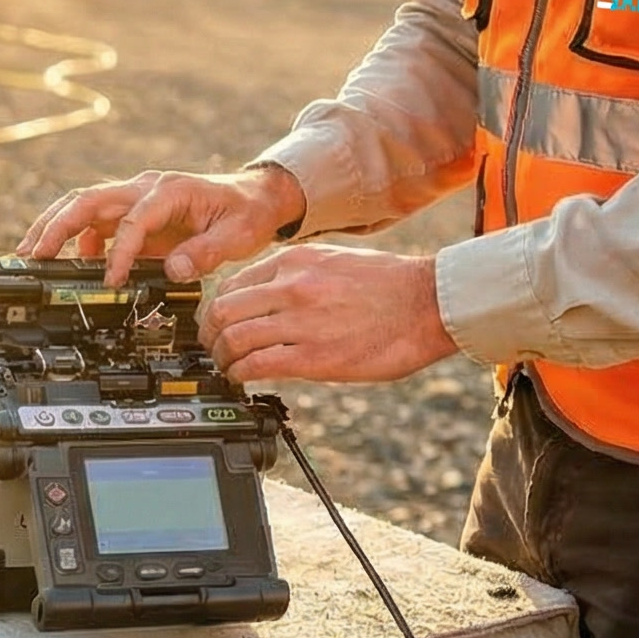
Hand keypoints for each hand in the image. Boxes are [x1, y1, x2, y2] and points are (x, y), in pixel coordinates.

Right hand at [18, 166, 307, 286]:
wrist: (254, 198)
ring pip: (82, 207)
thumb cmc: (246, 213)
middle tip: (31, 254)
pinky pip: (95, 224)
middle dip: (55, 226)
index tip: (111, 280)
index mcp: (169, 190)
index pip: (132, 219)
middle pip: (87, 200)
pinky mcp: (132, 213)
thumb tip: (173, 270)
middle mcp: (145, 188)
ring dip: (54, 229)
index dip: (118, 251)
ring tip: (31, 256)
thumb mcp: (238, 235)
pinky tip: (71, 266)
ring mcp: (135, 198)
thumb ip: (205, 253)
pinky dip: (77, 242)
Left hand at [197, 244, 457, 383]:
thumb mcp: (333, 260)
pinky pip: (257, 364)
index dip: (215, 309)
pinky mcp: (314, 356)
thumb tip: (266, 295)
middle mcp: (291, 286)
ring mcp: (301, 321)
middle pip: (222, 311)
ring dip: (222, 358)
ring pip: (234, 339)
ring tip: (225, 367)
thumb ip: (296, 274)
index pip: (230, 284)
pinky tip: (241, 378)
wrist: (430, 304)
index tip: (215, 323)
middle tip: (210, 348)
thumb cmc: (389, 285)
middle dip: (208, 334)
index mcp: (294, 260)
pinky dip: (240, 373)